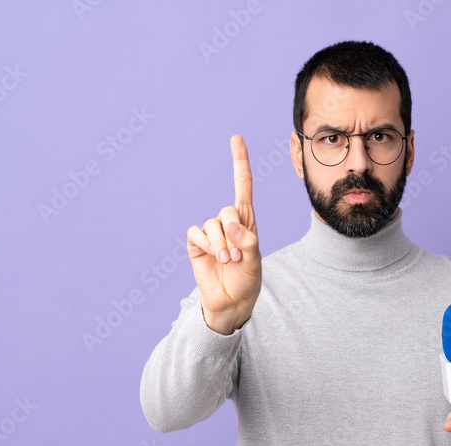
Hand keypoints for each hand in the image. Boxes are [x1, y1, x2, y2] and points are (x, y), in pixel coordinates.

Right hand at [187, 135, 261, 334]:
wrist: (231, 301)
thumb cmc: (247, 279)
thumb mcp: (254, 261)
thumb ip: (247, 242)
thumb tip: (231, 227)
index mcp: (246, 220)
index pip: (242, 185)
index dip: (239, 162)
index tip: (236, 138)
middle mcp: (228, 222)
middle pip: (228, 210)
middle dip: (234, 233)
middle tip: (237, 256)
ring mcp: (210, 232)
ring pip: (212, 225)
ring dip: (221, 245)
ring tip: (227, 262)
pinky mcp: (195, 243)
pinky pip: (196, 233)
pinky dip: (206, 245)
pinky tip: (211, 257)